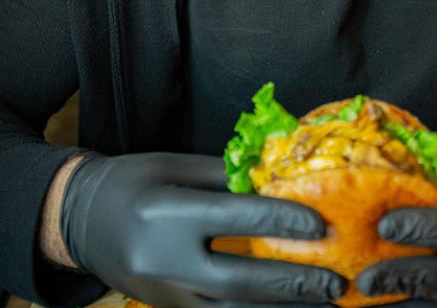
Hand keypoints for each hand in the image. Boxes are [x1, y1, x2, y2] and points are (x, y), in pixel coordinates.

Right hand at [60, 152, 345, 307]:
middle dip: (290, 284)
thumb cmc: (132, 181)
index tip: (319, 225)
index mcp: (165, 213)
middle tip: (334, 283)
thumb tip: (273, 181)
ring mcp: (162, 294)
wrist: (80, 219)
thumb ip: (224, 176)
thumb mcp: (174, 165)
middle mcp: (163, 261)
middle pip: (237, 281)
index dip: (279, 222)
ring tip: (320, 306)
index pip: (233, 219)